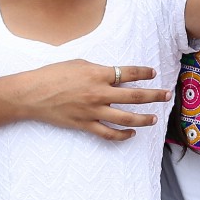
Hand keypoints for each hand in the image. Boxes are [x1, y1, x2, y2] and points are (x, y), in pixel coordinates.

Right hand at [20, 59, 167, 139]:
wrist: (33, 94)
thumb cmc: (52, 75)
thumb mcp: (77, 64)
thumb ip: (97, 70)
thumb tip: (112, 76)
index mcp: (97, 74)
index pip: (128, 73)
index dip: (143, 72)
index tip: (153, 73)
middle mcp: (99, 93)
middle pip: (134, 96)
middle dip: (153, 96)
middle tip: (166, 95)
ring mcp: (93, 111)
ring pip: (126, 118)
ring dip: (143, 119)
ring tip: (154, 119)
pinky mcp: (86, 125)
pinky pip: (109, 133)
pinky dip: (122, 135)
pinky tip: (131, 134)